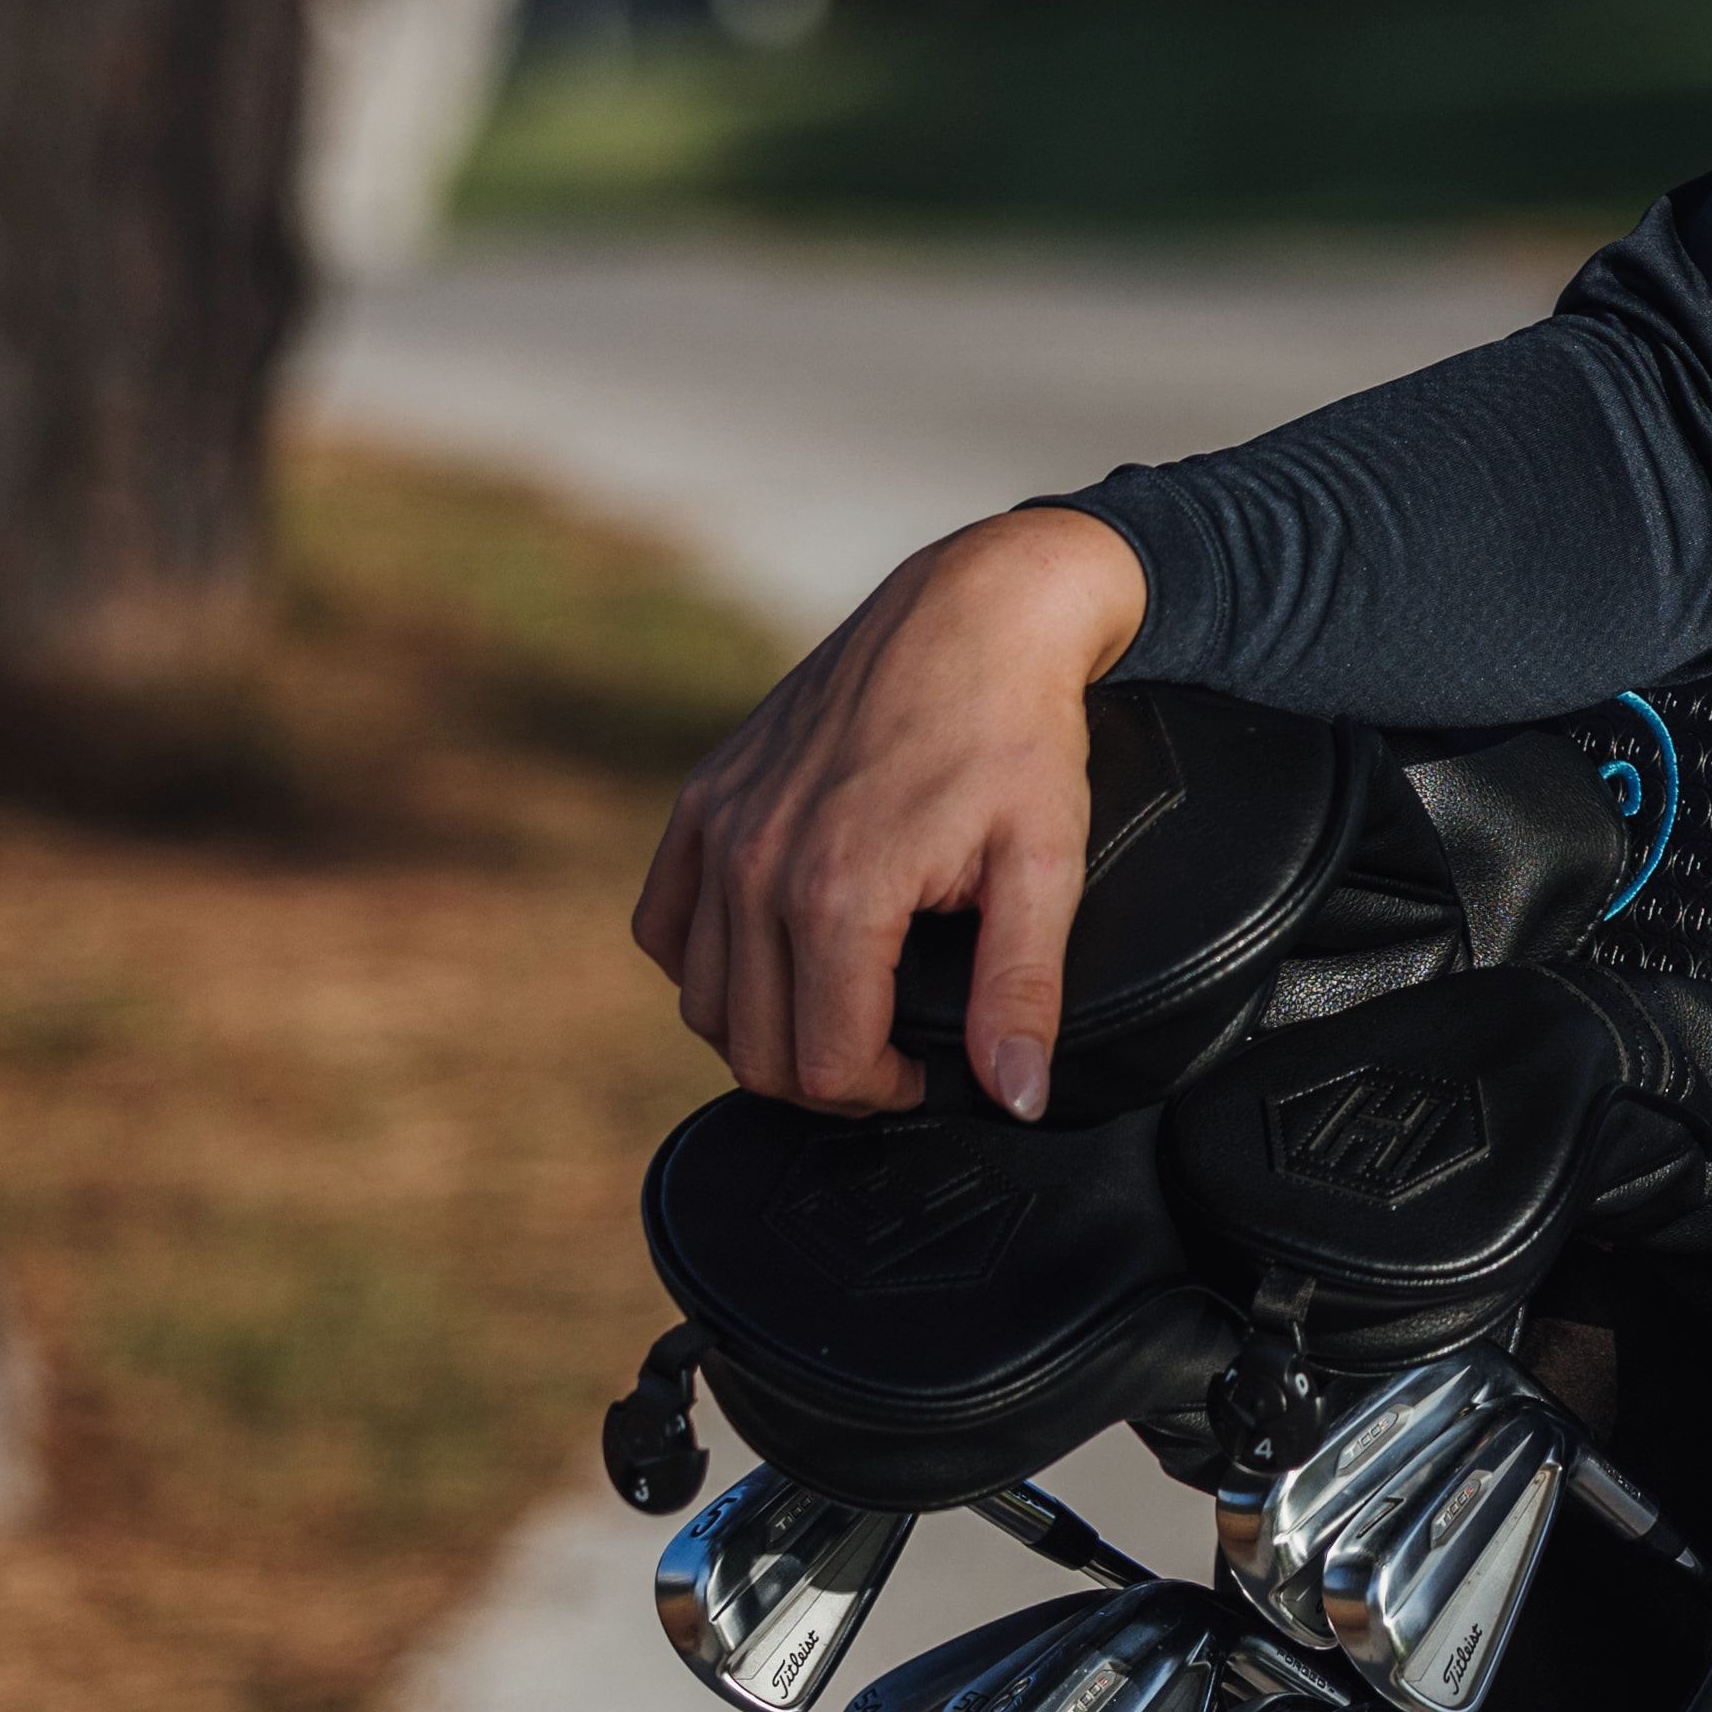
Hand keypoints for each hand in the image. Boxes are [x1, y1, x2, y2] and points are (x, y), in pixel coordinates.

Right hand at [627, 503, 1150, 1115]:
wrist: (976, 610)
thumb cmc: (1020, 731)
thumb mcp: (1046, 864)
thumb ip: (1021, 992)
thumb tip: (1016, 1100)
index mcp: (839, 892)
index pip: (822, 1067)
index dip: (883, 1095)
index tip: (929, 1071)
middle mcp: (757, 864)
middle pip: (754, 1050)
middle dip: (826, 1078)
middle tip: (892, 1056)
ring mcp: (720, 827)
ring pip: (704, 1000)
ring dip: (767, 1029)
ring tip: (842, 1012)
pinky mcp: (705, 796)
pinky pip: (665, 922)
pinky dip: (707, 962)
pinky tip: (771, 956)